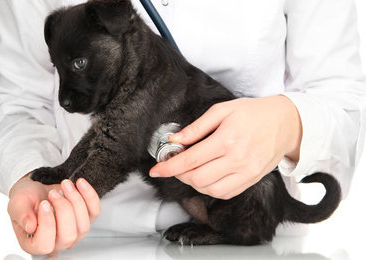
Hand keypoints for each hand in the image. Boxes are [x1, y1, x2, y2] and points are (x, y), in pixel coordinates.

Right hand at [7, 174, 99, 255]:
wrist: (38, 187)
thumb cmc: (27, 198)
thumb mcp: (17, 203)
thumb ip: (21, 215)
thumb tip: (30, 226)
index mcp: (35, 244)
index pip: (45, 245)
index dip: (47, 224)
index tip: (44, 203)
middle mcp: (57, 242)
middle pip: (68, 236)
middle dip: (63, 209)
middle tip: (53, 193)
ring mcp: (74, 232)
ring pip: (84, 225)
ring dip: (76, 200)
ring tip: (65, 184)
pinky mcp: (86, 218)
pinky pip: (95, 211)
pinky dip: (89, 196)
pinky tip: (80, 184)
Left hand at [149, 95, 301, 199]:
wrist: (286, 123)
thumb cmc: (253, 112)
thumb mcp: (222, 110)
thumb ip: (196, 127)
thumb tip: (174, 140)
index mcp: (227, 139)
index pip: (190, 160)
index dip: (169, 167)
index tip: (156, 170)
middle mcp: (237, 159)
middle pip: (197, 178)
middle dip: (179, 175)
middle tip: (175, 165)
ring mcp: (246, 173)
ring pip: (209, 190)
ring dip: (193, 183)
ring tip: (190, 170)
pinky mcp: (251, 180)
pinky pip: (225, 193)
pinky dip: (209, 189)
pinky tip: (206, 177)